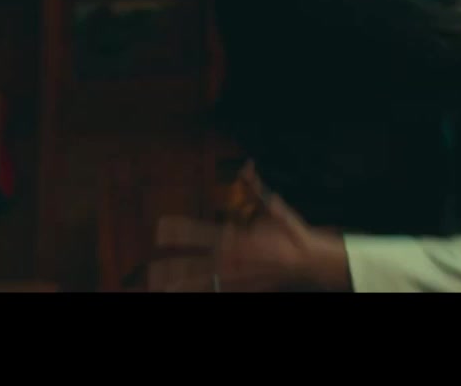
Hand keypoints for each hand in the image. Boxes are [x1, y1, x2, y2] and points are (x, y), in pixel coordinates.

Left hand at [161, 163, 351, 291]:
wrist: (310, 262)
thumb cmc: (289, 233)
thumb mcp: (274, 207)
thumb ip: (255, 189)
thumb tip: (247, 166)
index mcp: (234, 237)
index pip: (196, 233)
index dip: (175, 232)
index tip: (159, 231)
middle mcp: (230, 260)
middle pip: (190, 266)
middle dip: (168, 269)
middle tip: (150, 270)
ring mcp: (235, 278)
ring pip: (199, 285)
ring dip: (177, 286)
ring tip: (158, 287)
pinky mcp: (242, 290)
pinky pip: (216, 294)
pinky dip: (200, 293)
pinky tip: (182, 294)